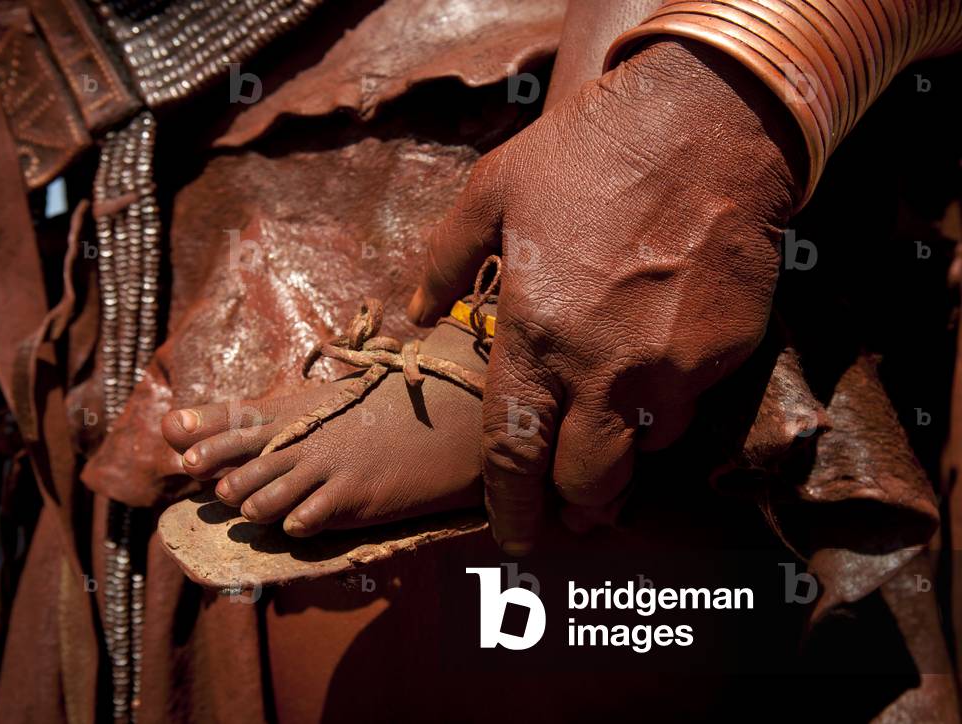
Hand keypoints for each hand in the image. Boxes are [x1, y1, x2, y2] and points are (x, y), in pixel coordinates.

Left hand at [407, 39, 804, 553]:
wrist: (706, 123)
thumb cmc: (587, 154)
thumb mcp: (491, 191)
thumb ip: (444, 262)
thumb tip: (417, 313)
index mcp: (534, 335)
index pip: (512, 454)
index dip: (510, 505)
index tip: (512, 533)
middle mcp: (601, 369)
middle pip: (584, 482)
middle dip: (570, 509)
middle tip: (564, 515)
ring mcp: (670, 368)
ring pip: (643, 453)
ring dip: (620, 461)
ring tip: (609, 449)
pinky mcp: (723, 355)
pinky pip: (690, 407)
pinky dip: (666, 411)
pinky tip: (654, 381)